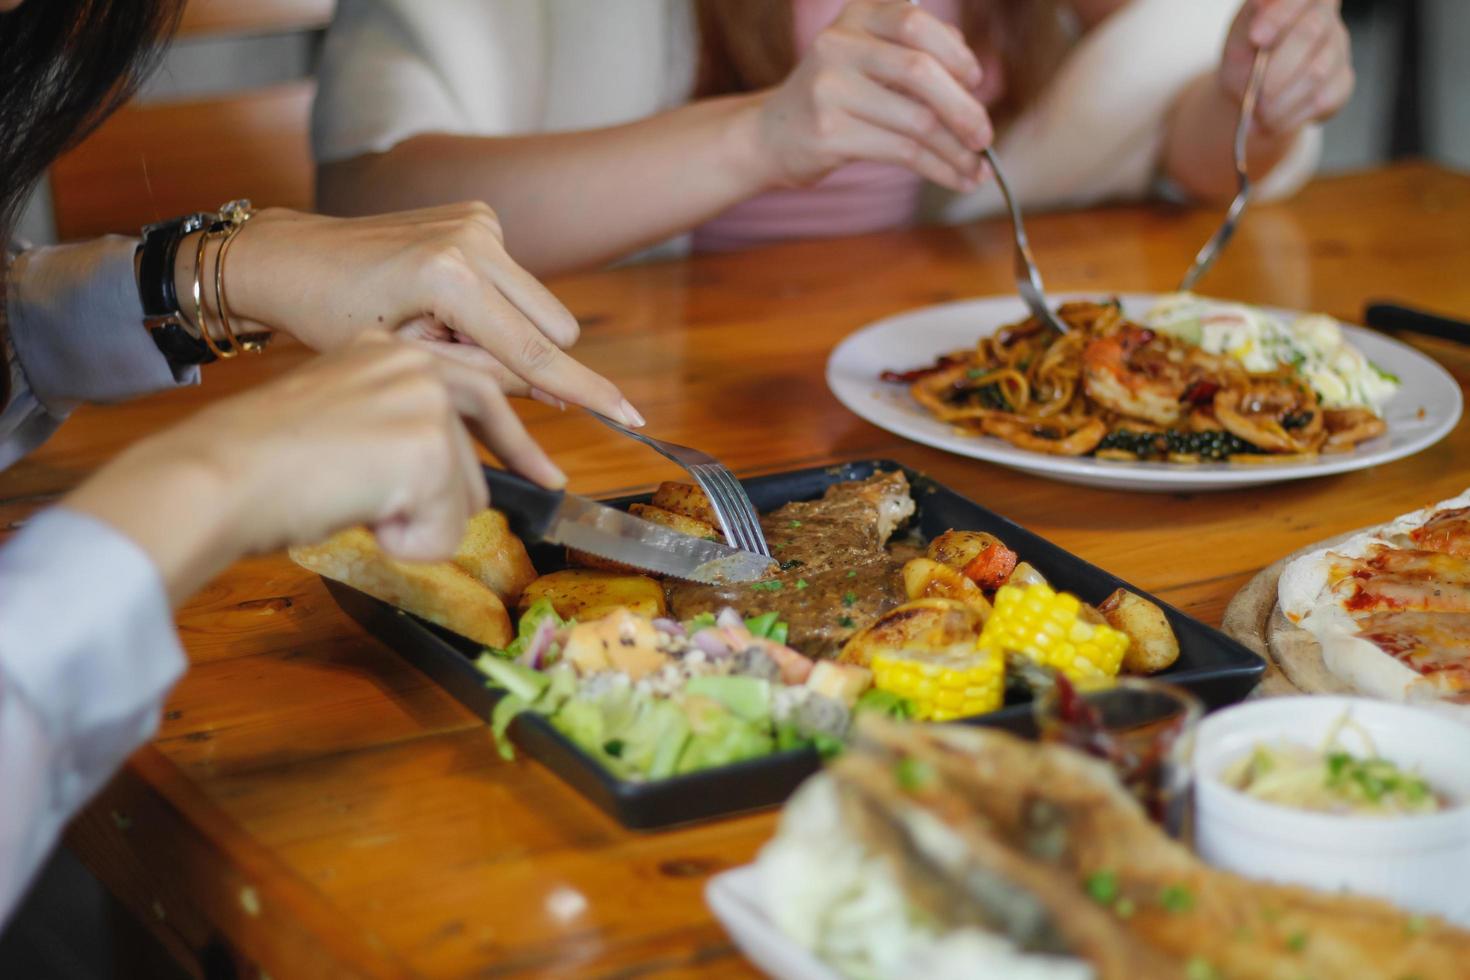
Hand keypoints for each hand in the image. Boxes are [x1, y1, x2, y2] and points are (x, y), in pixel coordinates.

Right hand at [66, 334, 559, 602]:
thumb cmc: (256, 462)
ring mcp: (424, 402)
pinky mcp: (428, 450)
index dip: (510, 412)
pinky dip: (412, 544)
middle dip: (519, 456)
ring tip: (358, 506)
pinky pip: (447, 528)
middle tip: (554, 482)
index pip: (470, 372)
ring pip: (467, 491)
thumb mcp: (337, 420)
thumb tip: (446, 474)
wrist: (216, 475)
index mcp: (383, 347)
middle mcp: (412, 362)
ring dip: (423, 521)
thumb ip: (391, 428)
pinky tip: (365, 520)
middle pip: (488, 420)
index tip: (543, 429)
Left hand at [211, 202, 643, 425]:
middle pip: (553, 328)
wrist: (295, 256)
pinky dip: (491, 302)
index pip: (535, 351)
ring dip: (506, 329)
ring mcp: (480, 220)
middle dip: (525, 357)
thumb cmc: (334, 318)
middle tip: (454, 358)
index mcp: (450, 276)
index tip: (629, 414)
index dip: (586, 391)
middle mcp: (475, 237)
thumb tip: (552, 392)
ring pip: (539, 307)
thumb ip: (484, 376)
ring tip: (439, 326)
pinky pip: (516, 281)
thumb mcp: (407, 362)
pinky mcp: (480, 215)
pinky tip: (437, 299)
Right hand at [748, 0, 991, 189]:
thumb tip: (974, 85)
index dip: (955, 53)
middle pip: (919, 71)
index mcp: (855, 18)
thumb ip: (912, 56)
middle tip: (984, 135)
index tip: (975, 82)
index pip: (916, 24)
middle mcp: (838, 46)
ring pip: (916, 119)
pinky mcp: (830, 134)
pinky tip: (957, 178)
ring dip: (956, 149)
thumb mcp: (865, 60)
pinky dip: (939, 168)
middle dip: (963, 107)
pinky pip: (902, 152)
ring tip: (977, 168)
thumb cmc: (833, 99)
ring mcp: (829, 89)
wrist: (769, 136)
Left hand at [1221, 0, 1352, 135]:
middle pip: (1310, 32)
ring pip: (1317, 71)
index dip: (1280, 16)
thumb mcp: (1238, 39)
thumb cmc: (1246, 57)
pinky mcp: (1342, 81)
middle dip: (1277, 69)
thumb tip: (1264, 3)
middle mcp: (1325, 17)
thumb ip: (1250, 21)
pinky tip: (1274, 121)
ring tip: (1258, 114)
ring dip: (1281, 100)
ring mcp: (1338, 48)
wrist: (1250, 93)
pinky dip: (1292, 116)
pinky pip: (1324, 98)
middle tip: (1255, 95)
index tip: (1256, 38)